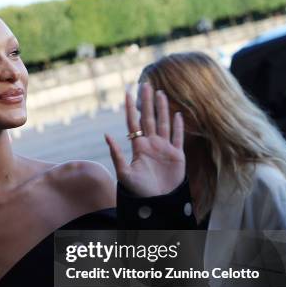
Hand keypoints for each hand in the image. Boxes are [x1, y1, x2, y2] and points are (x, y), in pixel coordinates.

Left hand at [105, 82, 184, 196]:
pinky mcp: (177, 155)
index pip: (133, 122)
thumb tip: (106, 135)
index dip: (130, 107)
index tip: (127, 93)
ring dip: (162, 109)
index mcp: (138, 147)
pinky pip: (178, 137)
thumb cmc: (138, 190)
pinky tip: (178, 114)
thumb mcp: (124, 173)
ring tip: (160, 93)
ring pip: (163, 123)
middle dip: (147, 102)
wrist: (157, 201)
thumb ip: (116, 154)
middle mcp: (151, 144)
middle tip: (145, 84)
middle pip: (149, 118)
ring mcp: (164, 148)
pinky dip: (179, 126)